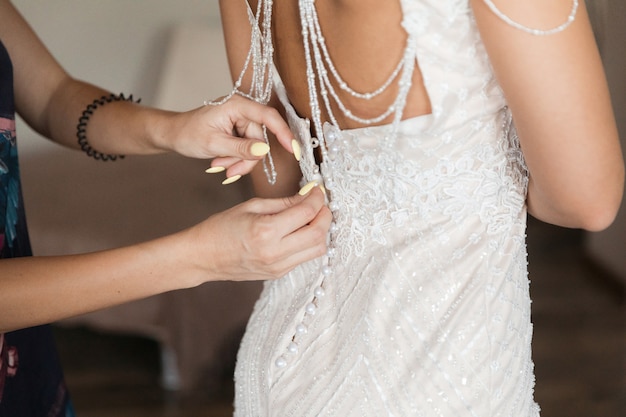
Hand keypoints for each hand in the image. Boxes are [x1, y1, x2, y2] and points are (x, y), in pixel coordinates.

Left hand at [163, 95, 295, 176]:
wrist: (173, 135)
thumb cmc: (188, 133)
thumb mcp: (214, 144)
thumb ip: (241, 148)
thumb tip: (264, 150)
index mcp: (237, 105)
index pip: (268, 117)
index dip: (284, 133)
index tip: (293, 149)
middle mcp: (242, 109)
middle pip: (260, 139)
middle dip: (247, 159)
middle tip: (229, 172)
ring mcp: (241, 120)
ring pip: (254, 148)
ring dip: (239, 161)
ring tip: (219, 166)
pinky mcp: (239, 130)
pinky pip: (247, 149)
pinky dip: (236, 159)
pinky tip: (221, 163)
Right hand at [188, 186, 330, 281]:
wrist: (203, 257)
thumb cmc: (221, 228)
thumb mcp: (252, 206)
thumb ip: (284, 202)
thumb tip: (308, 196)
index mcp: (266, 231)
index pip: (306, 213)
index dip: (317, 198)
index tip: (317, 190)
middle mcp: (275, 252)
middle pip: (318, 234)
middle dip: (325, 215)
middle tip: (320, 203)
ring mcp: (278, 267)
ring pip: (317, 250)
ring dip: (320, 231)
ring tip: (311, 218)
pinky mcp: (278, 274)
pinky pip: (304, 257)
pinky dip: (308, 242)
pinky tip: (299, 231)